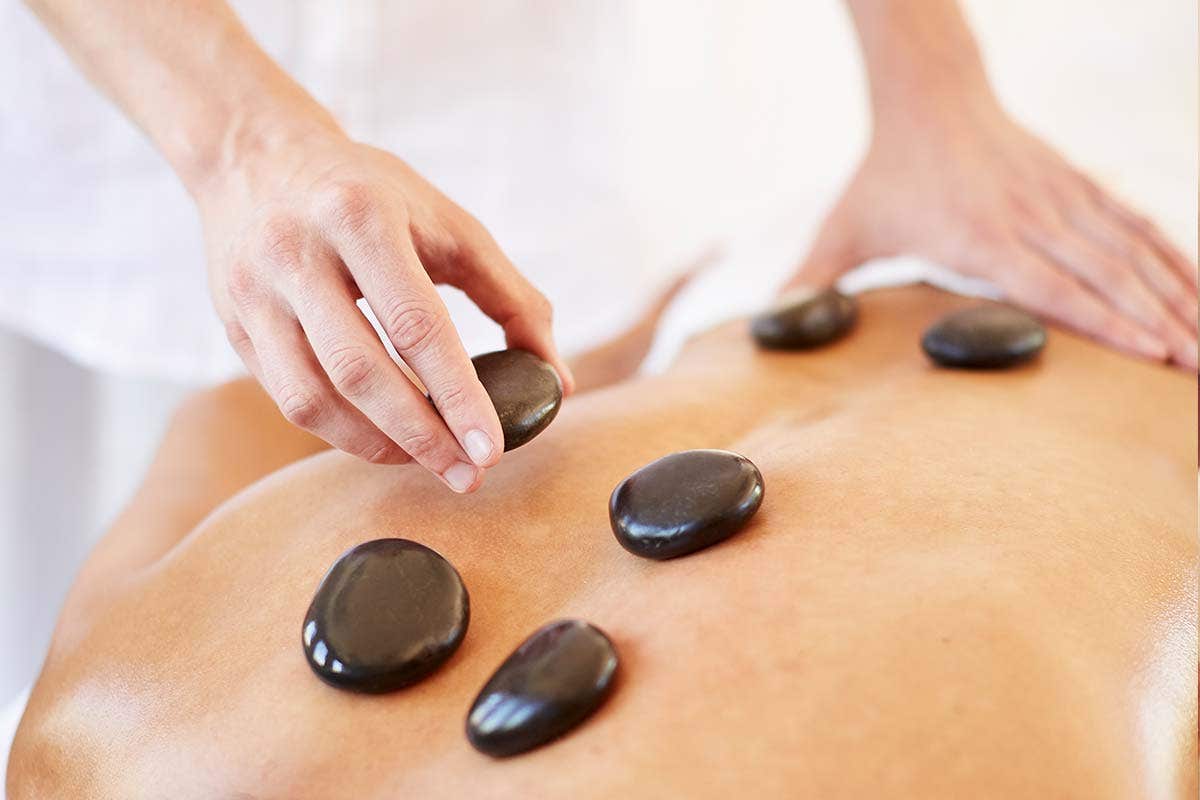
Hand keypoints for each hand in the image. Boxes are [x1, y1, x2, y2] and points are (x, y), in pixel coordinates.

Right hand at [197, 124, 573, 490]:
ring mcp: (255, 293)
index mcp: (361, 216)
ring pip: (312, 398)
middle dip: (421, 436)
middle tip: (468, 474)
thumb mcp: (448, 223)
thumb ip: (511, 297)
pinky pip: (289, 399)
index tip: (493, 450)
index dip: (458, 396)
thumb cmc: (371, 193)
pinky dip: (341, 431)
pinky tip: (383, 439)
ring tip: (430, 461)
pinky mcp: (235, 325)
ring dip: (377, 445)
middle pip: (360, 370)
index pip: (417, 324)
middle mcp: (298, 253)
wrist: (258, 156)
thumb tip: (555, 377)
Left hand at [791, 103, 1197, 367]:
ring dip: (1178, 295)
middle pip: (1107, 276)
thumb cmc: (884, 173)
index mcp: (977, 237)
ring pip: (1130, 251)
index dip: (1106, 321)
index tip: (1153, 354)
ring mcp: (1058, 197)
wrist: (928, 96)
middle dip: (1161, 324)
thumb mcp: (842, 228)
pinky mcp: (1075, 184)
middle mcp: (1029, 217)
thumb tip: (765, 327)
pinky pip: (1133, 224)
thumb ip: (808, 280)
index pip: (1052, 286)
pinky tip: (1198, 289)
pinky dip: (1172, 256)